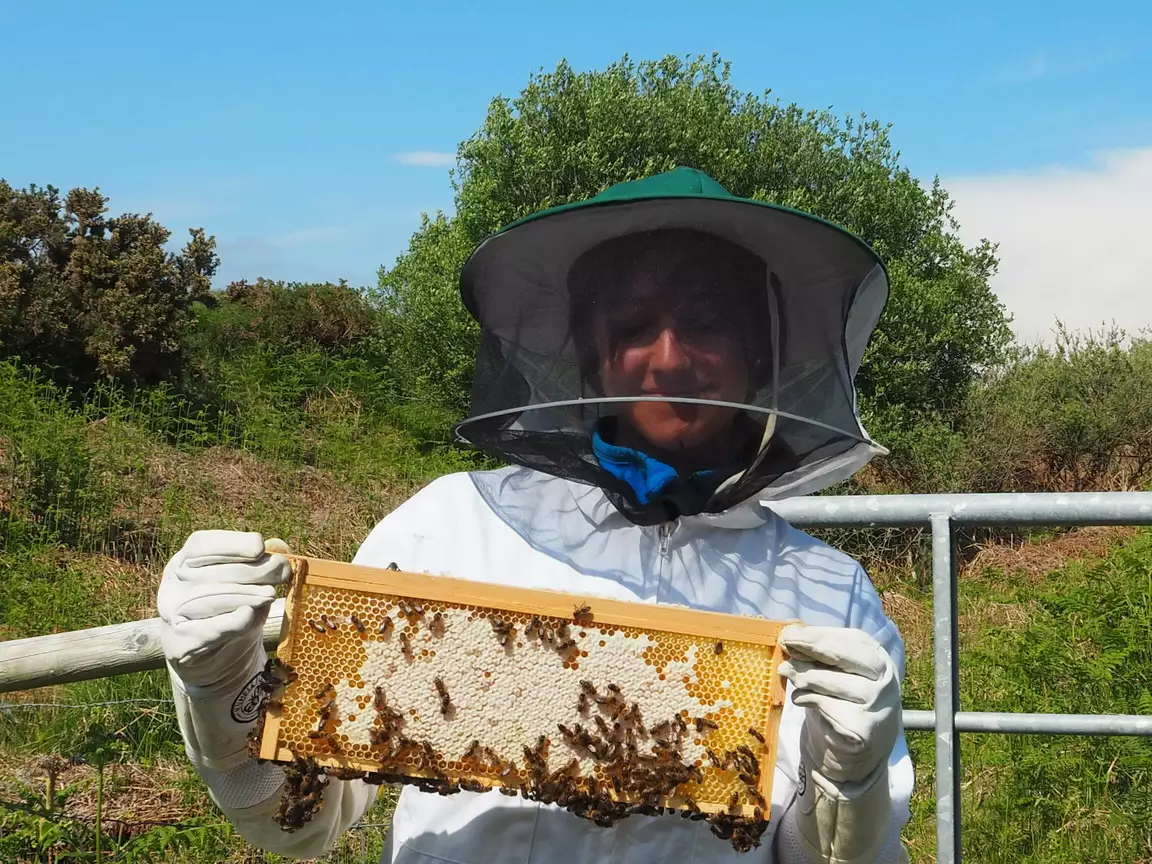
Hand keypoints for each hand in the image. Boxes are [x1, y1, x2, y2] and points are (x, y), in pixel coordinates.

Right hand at [158, 530, 290, 692]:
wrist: (214, 656)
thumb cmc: (230, 607)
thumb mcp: (244, 581)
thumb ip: (259, 562)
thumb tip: (278, 546)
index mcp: (184, 561)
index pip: (201, 545)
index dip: (231, 543)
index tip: (260, 546)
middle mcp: (173, 585)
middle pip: (213, 573)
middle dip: (252, 571)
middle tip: (282, 571)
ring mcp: (173, 615)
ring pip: (212, 600)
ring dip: (247, 595)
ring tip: (271, 594)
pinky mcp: (181, 644)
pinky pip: (210, 630)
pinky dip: (231, 622)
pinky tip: (248, 615)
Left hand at [778, 624, 900, 785]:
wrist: (858, 755)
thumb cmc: (844, 703)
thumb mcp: (838, 674)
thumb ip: (821, 656)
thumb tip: (791, 633)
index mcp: (880, 660)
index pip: (852, 640)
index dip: (819, 635)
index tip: (790, 633)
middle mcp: (885, 681)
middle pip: (845, 656)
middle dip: (811, 647)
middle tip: (785, 644)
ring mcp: (877, 706)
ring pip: (832, 681)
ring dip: (805, 676)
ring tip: (789, 674)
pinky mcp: (861, 729)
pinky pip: (825, 706)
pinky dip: (807, 699)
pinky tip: (801, 699)